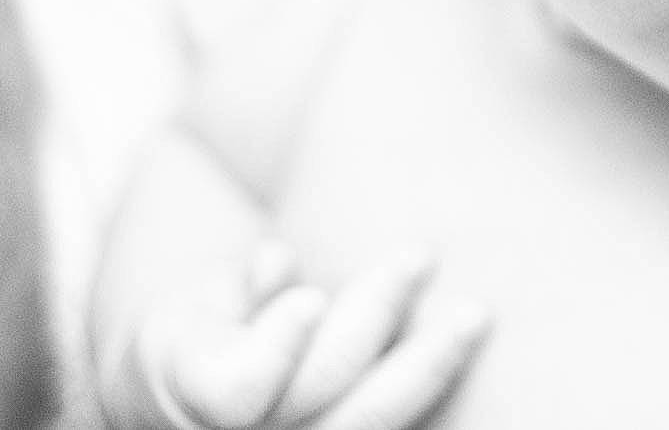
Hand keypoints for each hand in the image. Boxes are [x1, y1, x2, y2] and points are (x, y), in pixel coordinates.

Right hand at [126, 242, 488, 429]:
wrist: (196, 406)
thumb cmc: (200, 336)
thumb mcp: (196, 305)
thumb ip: (238, 288)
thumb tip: (279, 261)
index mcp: (197, 392)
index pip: (237, 388)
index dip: (276, 346)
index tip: (312, 298)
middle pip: (323, 387)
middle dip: (375, 317)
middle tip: (420, 255)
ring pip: (373, 417)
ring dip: (429, 363)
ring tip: (473, 315)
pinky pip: (390, 422)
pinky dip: (429, 384)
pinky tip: (466, 344)